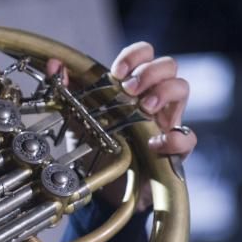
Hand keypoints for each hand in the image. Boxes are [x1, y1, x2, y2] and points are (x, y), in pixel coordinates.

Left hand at [45, 43, 196, 157]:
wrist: (105, 187)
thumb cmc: (98, 147)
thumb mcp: (79, 117)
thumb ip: (67, 90)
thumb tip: (54, 66)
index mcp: (133, 86)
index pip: (145, 54)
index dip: (135, 55)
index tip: (117, 71)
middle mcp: (154, 97)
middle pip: (168, 65)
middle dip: (149, 72)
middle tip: (129, 90)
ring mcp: (166, 121)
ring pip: (182, 88)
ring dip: (163, 93)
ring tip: (144, 108)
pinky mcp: (174, 149)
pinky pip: (187, 138)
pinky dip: (175, 138)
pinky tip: (156, 143)